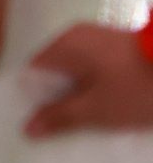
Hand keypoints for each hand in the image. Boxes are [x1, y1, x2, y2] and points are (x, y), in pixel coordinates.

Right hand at [24, 24, 152, 136]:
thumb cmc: (136, 88)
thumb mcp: (97, 110)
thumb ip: (61, 117)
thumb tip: (27, 127)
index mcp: (64, 46)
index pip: (33, 72)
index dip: (35, 99)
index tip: (43, 123)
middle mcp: (76, 35)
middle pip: (56, 71)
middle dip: (60, 99)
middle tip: (68, 127)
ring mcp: (100, 38)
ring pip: (78, 70)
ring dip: (82, 94)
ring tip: (92, 119)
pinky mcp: (120, 46)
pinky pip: (96, 67)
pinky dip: (98, 85)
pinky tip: (111, 104)